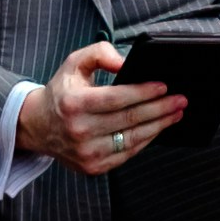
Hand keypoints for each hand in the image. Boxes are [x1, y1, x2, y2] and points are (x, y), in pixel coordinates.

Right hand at [18, 38, 186, 176]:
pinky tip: (158, 128)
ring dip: (159, 126)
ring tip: (176, 113)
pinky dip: (146, 140)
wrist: (39, 127)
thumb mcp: (74, 63)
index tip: (164, 86)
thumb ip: (99, 53)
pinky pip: (127, 153)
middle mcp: (79, 131)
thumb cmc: (63, 91)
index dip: (144, 92)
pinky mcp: (93, 167)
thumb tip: (125, 62)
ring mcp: (86, 153)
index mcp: (74, 104)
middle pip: (129, 119)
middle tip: (180, 99)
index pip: (117, 98)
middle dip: (160, 109)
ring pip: (132, 139)